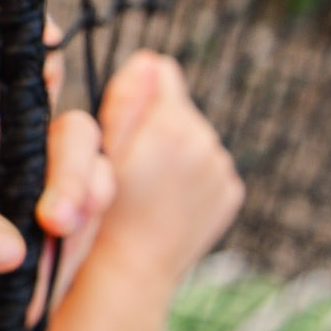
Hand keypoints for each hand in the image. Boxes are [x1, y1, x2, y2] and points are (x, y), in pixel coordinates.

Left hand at [0, 50, 115, 330]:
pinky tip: (67, 243)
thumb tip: (7, 243)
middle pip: (57, 122)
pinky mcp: (74, 230)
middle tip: (49, 212)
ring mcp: (49, 191)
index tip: (39, 48)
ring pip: (90, 161)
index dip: (9, 55)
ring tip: (57, 227)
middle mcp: (13, 157)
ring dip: (85, 188)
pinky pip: (101, 209)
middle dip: (65, 153)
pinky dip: (94, 219)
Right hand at [83, 52, 242, 298]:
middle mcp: (207, 142)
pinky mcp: (231, 194)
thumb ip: (127, 101)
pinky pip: (211, 170)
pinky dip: (193, 180)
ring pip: (196, 140)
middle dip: (159, 125)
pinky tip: (169, 202)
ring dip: (176, 153)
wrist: (132, 271)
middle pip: (181, 108)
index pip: (161, 73)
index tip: (123, 124)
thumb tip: (148, 59)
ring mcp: (222, 171)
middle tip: (133, 163)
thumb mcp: (100, 151)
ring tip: (150, 186)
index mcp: (172, 125)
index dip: (138, 93)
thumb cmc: (102, 214)